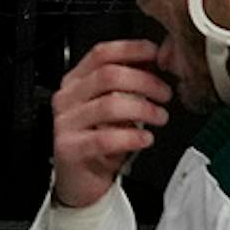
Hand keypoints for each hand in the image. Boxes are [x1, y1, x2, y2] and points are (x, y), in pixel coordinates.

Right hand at [50, 40, 170, 209]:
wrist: (82, 180)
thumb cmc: (103, 138)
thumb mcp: (118, 105)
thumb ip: (132, 82)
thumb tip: (160, 59)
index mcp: (77, 81)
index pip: (101, 53)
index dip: (132, 49)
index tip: (157, 54)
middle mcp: (67, 98)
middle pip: (109, 75)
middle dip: (145, 82)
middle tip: (165, 94)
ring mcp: (64, 123)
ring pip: (109, 105)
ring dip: (144, 109)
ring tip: (160, 117)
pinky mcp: (69, 148)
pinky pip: (104, 138)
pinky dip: (132, 137)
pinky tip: (146, 139)